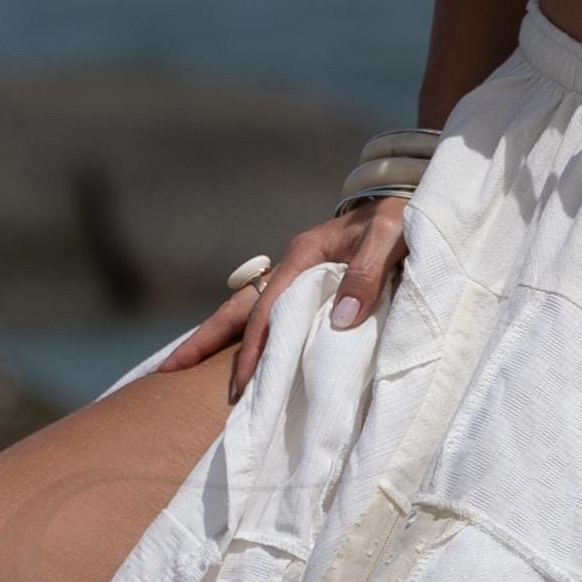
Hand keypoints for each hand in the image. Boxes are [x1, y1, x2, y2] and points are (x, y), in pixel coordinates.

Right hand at [155, 194, 410, 398]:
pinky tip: (246, 360)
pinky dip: (255, 337)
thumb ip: (367, 275)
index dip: (252, 350)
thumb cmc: (404, 216)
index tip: (240, 387)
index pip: (267, 311)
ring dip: (223, 340)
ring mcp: (301, 276)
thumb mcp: (391, 238)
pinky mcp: (314, 286)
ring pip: (251, 311)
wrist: (413, 194)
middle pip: (240, 309)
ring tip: (189, 369)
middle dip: (205, 341)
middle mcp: (295, 266)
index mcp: (306, 256)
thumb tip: (340, 320)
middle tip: (168, 371)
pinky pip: (275, 315)